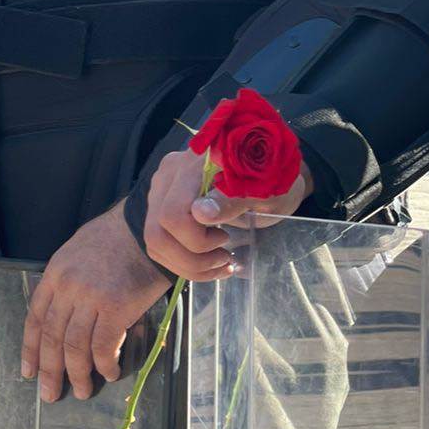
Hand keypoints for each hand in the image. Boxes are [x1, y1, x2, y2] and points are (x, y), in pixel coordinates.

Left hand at [22, 203, 169, 403]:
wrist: (147, 226)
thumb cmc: (117, 238)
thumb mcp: (77, 252)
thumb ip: (66, 282)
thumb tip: (64, 315)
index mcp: (55, 273)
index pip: (34, 318)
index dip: (30, 349)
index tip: (29, 372)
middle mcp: (68, 286)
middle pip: (51, 337)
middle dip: (49, 370)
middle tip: (50, 394)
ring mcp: (90, 297)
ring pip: (75, 346)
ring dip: (77, 374)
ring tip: (81, 391)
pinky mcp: (115, 307)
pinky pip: (103, 346)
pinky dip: (104, 364)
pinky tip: (109, 373)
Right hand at [143, 146, 311, 279]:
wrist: (271, 168)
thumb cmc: (274, 179)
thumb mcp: (265, 191)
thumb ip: (232, 199)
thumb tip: (200, 213)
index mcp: (194, 163)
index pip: (173, 213)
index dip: (196, 239)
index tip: (226, 238)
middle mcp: (170, 173)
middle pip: (158, 232)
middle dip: (191, 258)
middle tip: (224, 257)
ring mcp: (162, 190)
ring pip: (154, 243)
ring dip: (188, 265)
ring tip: (220, 262)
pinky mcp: (161, 205)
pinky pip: (159, 244)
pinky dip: (184, 263)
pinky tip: (209, 262)